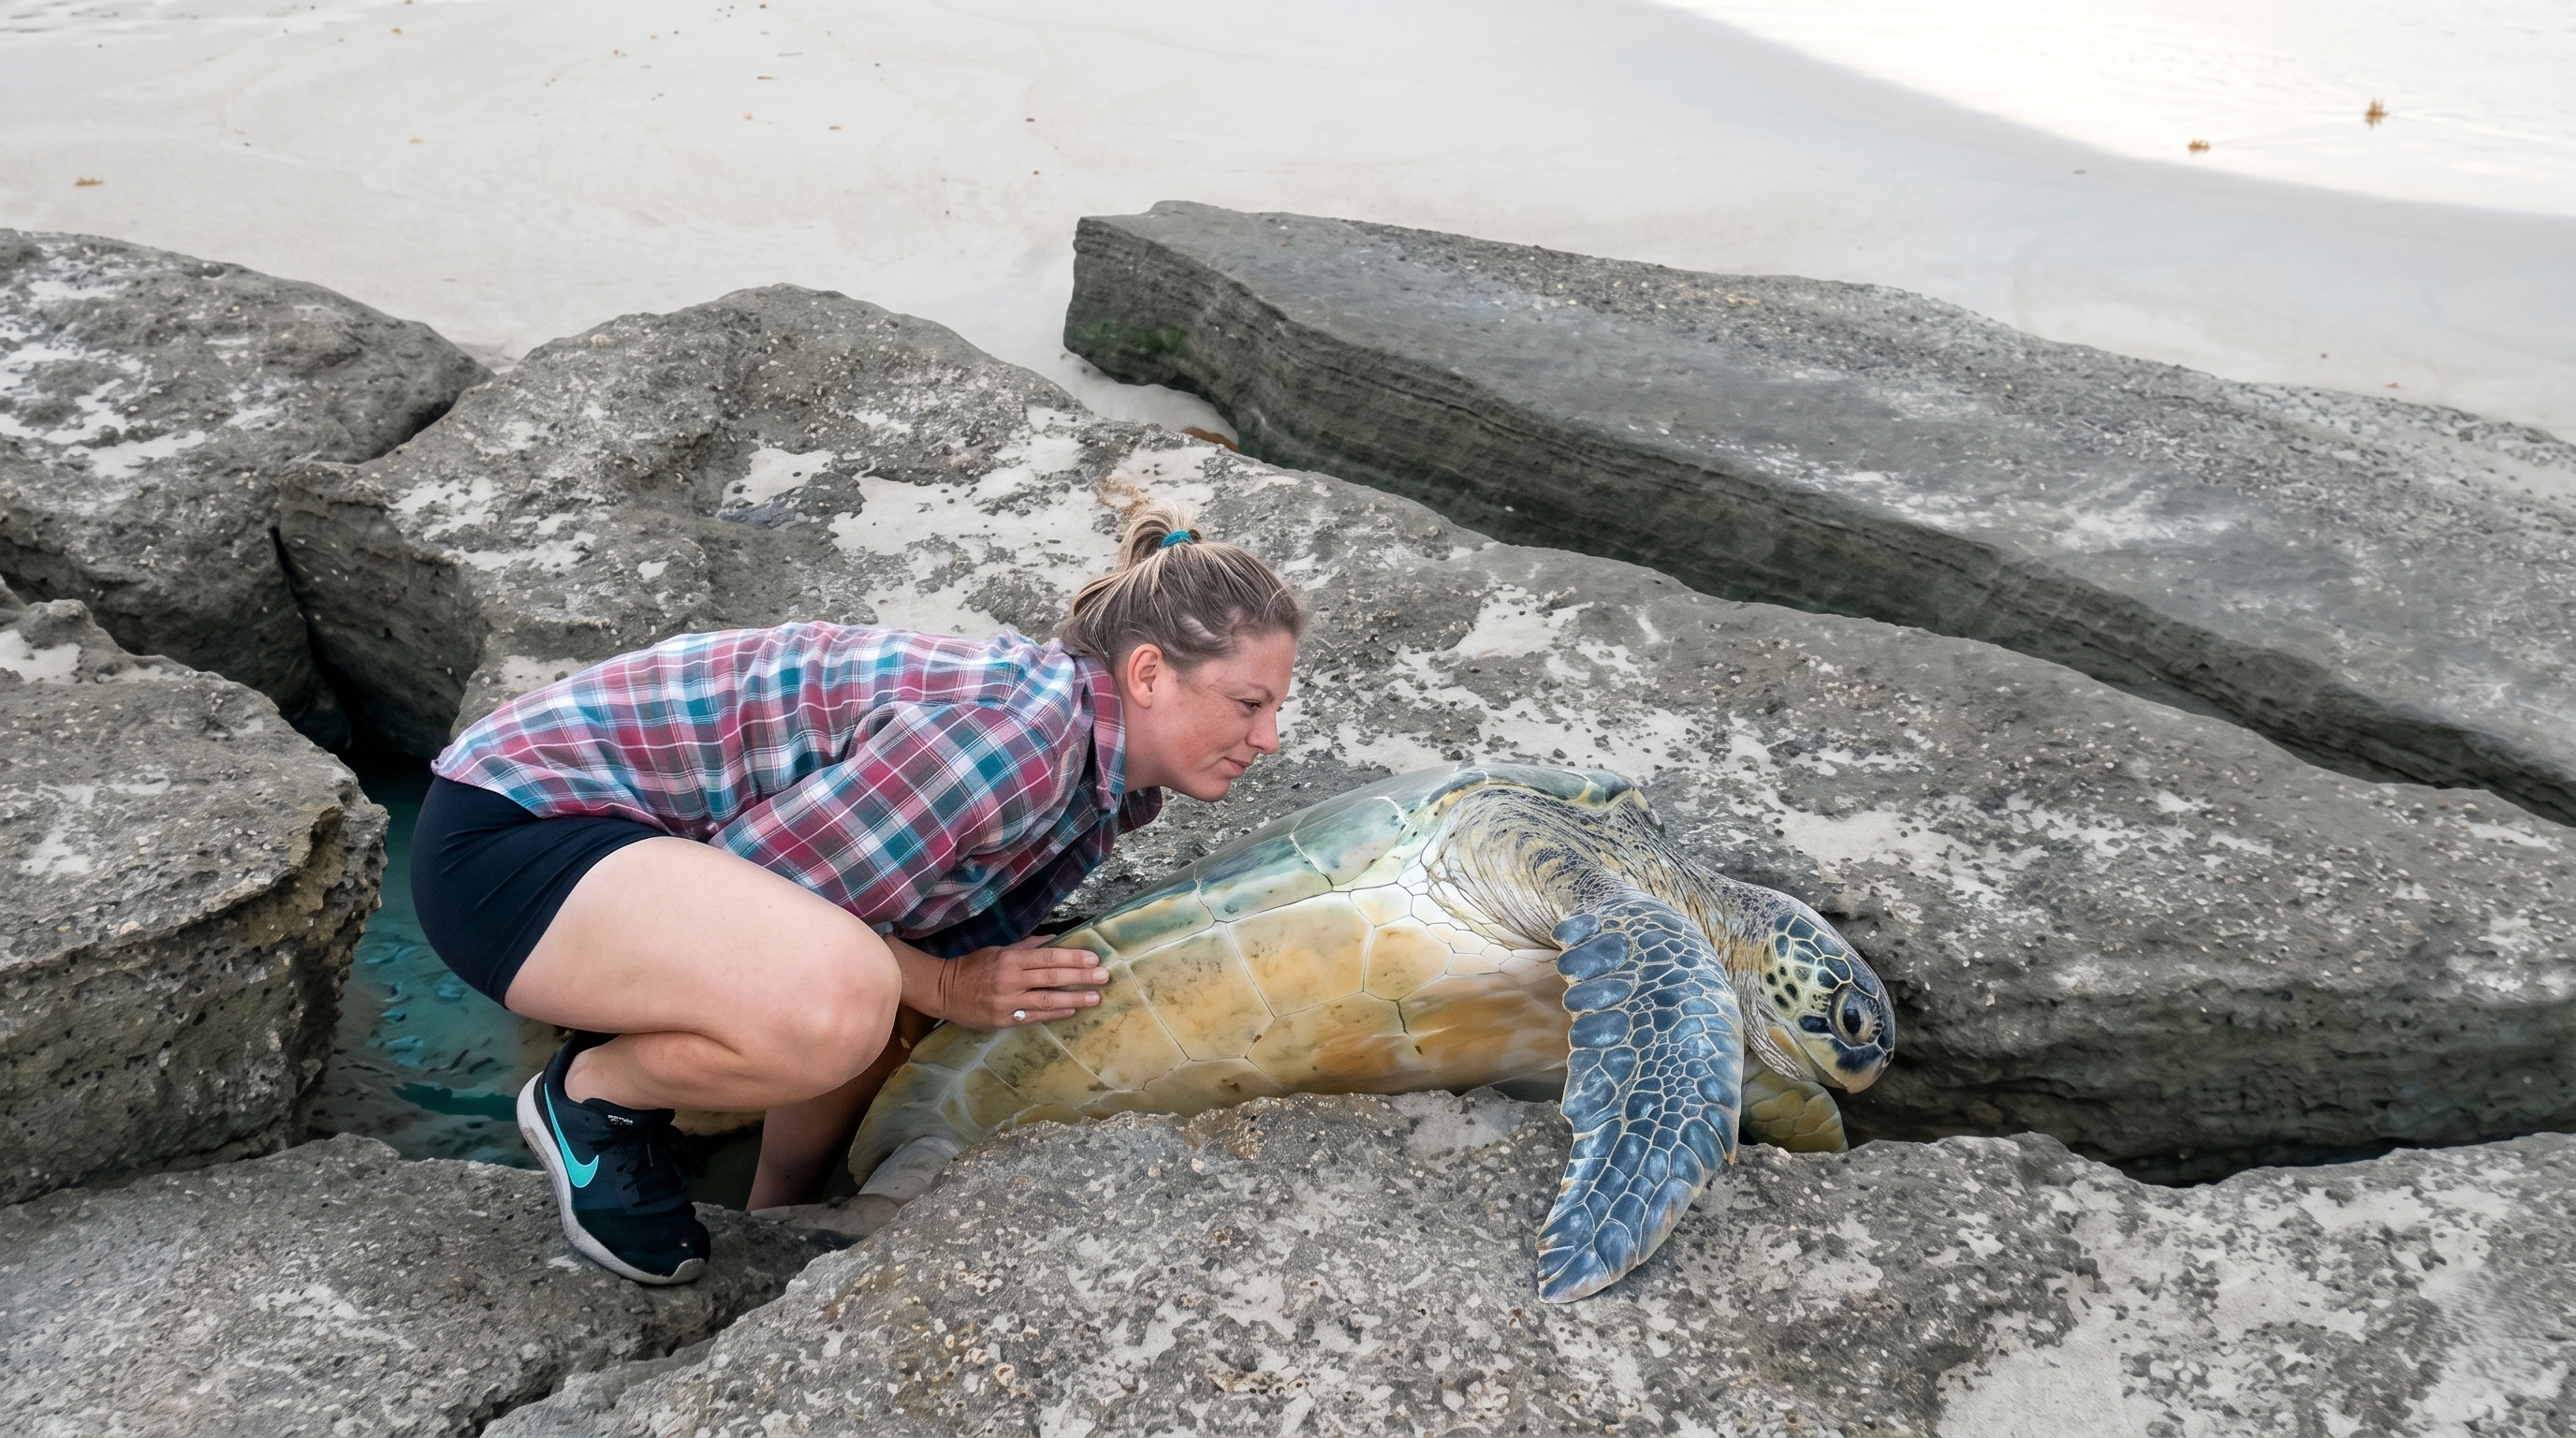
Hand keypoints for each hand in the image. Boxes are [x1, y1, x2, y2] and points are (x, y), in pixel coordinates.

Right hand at [921, 933, 1109, 1029]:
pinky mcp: (1003, 1020)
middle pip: (1052, 978)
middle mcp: (1010, 979)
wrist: (944, 990)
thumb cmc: (972, 967)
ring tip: (1095, 998)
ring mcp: (1007, 1002)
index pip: (1048, 957)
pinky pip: (1033, 1017)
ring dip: (1073, 999)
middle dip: (1080, 977)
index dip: (1073, 957)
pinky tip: (1071, 1010)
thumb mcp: (998, 950)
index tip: (1094, 959)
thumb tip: (1054, 940)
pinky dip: (1054, 1014)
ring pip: (1046, 1000)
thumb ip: (1027, 946)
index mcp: (1010, 959)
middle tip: (1104, 977)